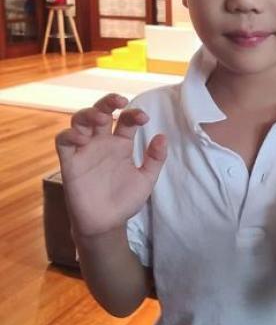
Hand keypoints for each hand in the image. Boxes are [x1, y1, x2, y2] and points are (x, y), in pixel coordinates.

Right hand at [56, 93, 166, 237]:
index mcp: (121, 144)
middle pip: (101, 112)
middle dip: (108, 101)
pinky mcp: (70, 162)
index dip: (134, 114)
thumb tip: (162, 136)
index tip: (144, 118)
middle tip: (120, 100)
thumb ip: (155, 159)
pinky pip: (63, 141)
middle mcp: (102, 143)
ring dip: (88, 114)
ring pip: (80, 121)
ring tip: (101, 118)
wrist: (106, 224)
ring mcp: (85, 150)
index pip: (125, 119)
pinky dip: (69, 134)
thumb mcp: (146, 179)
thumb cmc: (124, 200)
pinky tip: (81, 138)